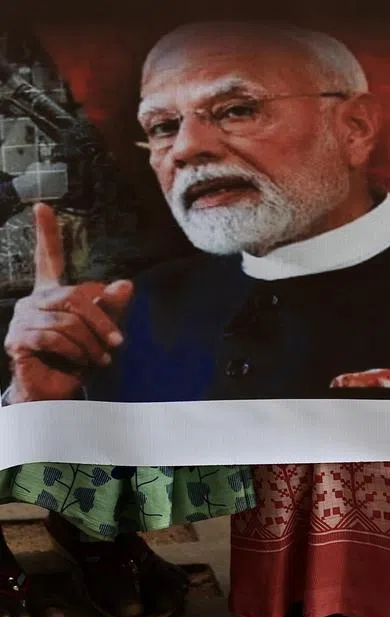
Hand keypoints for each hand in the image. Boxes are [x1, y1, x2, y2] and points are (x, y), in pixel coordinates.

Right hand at [3, 203, 132, 402]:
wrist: (57, 391)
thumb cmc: (77, 359)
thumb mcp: (100, 332)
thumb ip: (110, 308)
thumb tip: (126, 285)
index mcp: (51, 293)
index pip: (48, 258)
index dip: (47, 233)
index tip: (44, 206)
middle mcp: (33, 301)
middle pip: (74, 297)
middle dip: (102, 321)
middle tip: (118, 343)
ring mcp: (22, 319)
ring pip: (67, 320)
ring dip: (90, 342)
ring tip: (96, 358)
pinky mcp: (17, 338)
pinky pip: (54, 336)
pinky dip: (74, 350)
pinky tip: (79, 361)